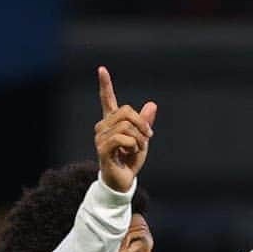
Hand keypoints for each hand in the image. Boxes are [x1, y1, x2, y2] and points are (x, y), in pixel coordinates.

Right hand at [95, 66, 156, 193]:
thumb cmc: (130, 161)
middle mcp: (103, 127)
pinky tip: (129, 153)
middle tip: (147, 138)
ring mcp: (101, 138)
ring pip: (126, 125)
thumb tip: (152, 105)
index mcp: (112, 122)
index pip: (107, 100)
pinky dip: (132, 145)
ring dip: (138, 138)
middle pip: (126, 111)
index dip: (105, 85)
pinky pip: (122, 138)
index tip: (102, 69)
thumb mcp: (142, 139)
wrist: (123, 182)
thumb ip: (145, 123)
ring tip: (136, 149)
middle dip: (141, 124)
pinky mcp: (103, 149)